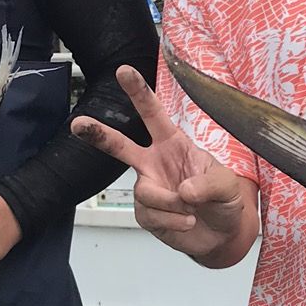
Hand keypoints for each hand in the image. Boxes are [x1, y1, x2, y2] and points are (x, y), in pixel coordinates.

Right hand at [71, 64, 246, 259]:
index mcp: (173, 143)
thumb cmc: (224, 200)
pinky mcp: (145, 213)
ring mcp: (148, 187)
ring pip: (145, 192)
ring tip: (191, 210)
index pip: (153, 114)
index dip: (139, 92)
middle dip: (98, 134)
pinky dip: (172, 222)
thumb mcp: (227, 185)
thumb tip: (182, 191)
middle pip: (120, 145)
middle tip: (78, 124)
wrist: (222, 234)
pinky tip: (186, 222)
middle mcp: (154, 162)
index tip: (124, 71)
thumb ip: (209, 183)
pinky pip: (151, 215)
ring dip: (170, 203)